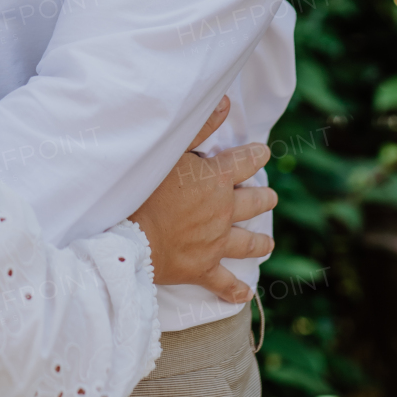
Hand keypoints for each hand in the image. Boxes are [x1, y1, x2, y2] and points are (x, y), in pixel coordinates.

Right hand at [130, 101, 276, 305]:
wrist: (129, 238)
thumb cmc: (143, 189)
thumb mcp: (168, 151)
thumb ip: (198, 127)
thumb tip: (226, 103)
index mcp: (217, 179)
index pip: (246, 161)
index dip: (257, 155)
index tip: (262, 152)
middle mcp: (224, 211)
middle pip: (255, 202)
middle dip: (263, 197)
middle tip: (267, 196)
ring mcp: (216, 242)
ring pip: (249, 243)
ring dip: (260, 241)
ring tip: (268, 242)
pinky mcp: (203, 268)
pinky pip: (224, 283)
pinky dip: (234, 290)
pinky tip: (244, 294)